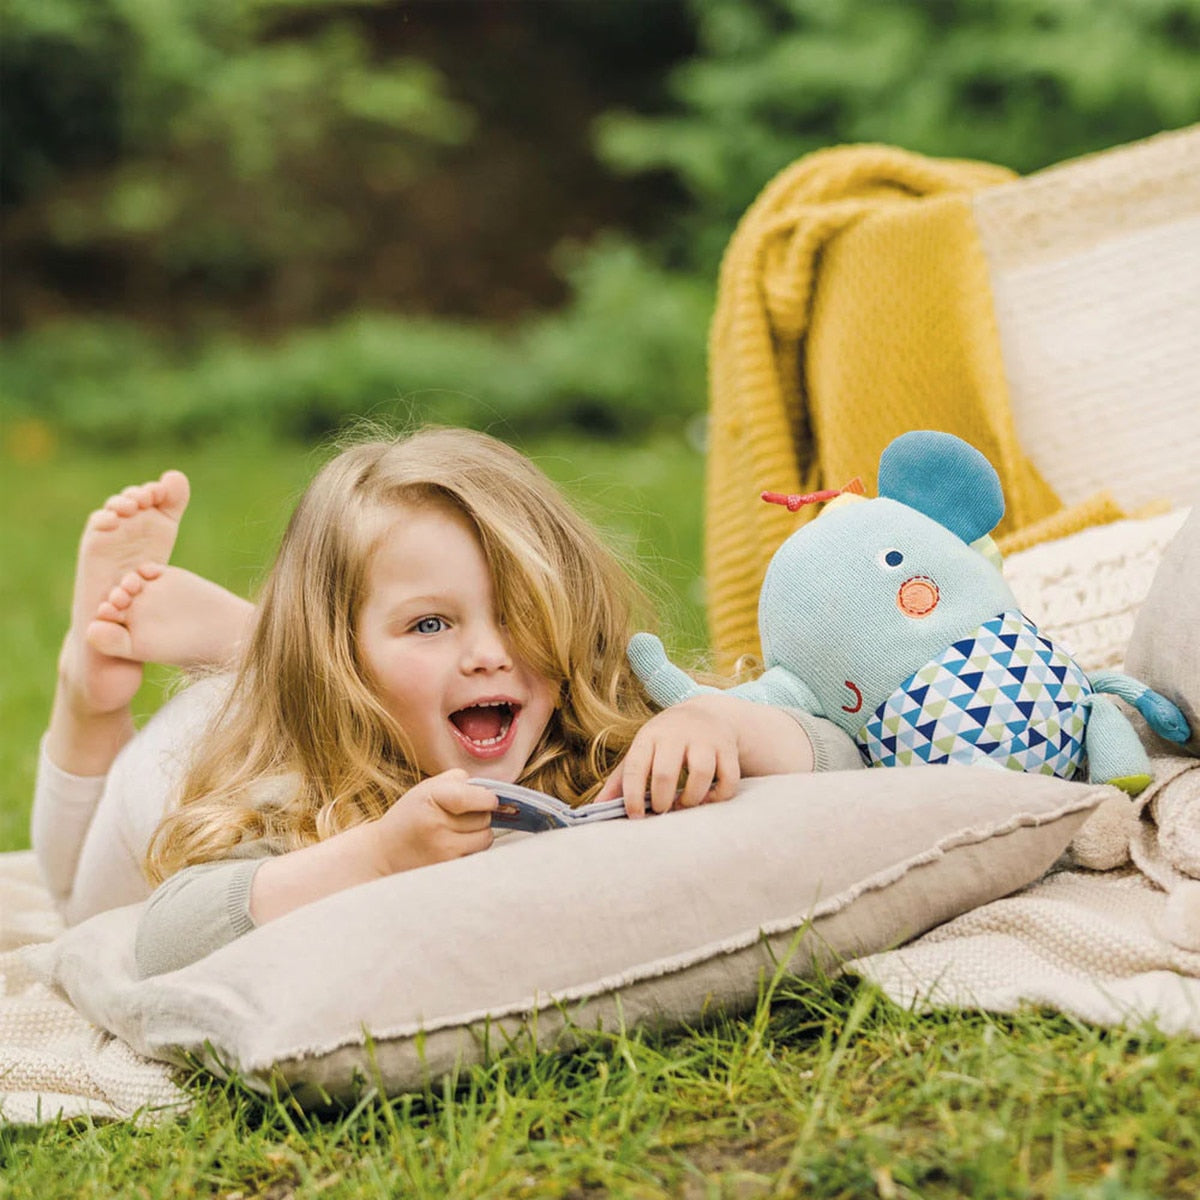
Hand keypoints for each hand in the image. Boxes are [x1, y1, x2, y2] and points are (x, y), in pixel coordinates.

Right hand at [374, 768, 497, 873]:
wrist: (384, 853)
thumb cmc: (410, 816)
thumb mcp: (427, 788)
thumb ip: (458, 780)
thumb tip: (490, 790)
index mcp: (430, 798)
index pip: (473, 797)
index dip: (487, 798)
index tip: (489, 799)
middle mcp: (436, 825)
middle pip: (484, 818)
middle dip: (481, 814)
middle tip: (463, 816)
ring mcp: (443, 849)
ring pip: (485, 838)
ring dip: (479, 833)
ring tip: (459, 831)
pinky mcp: (448, 868)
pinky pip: (477, 855)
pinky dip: (471, 849)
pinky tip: (454, 845)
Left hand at [595, 695, 741, 817]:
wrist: (706, 713)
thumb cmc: (665, 742)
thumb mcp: (641, 751)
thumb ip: (621, 780)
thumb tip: (597, 808)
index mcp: (649, 735)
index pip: (635, 767)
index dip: (632, 796)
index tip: (636, 816)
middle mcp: (677, 734)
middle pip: (666, 773)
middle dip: (661, 800)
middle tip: (661, 811)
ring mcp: (705, 740)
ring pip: (701, 775)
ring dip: (691, 799)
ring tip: (683, 805)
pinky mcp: (728, 749)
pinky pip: (728, 780)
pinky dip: (719, 797)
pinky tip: (707, 799)